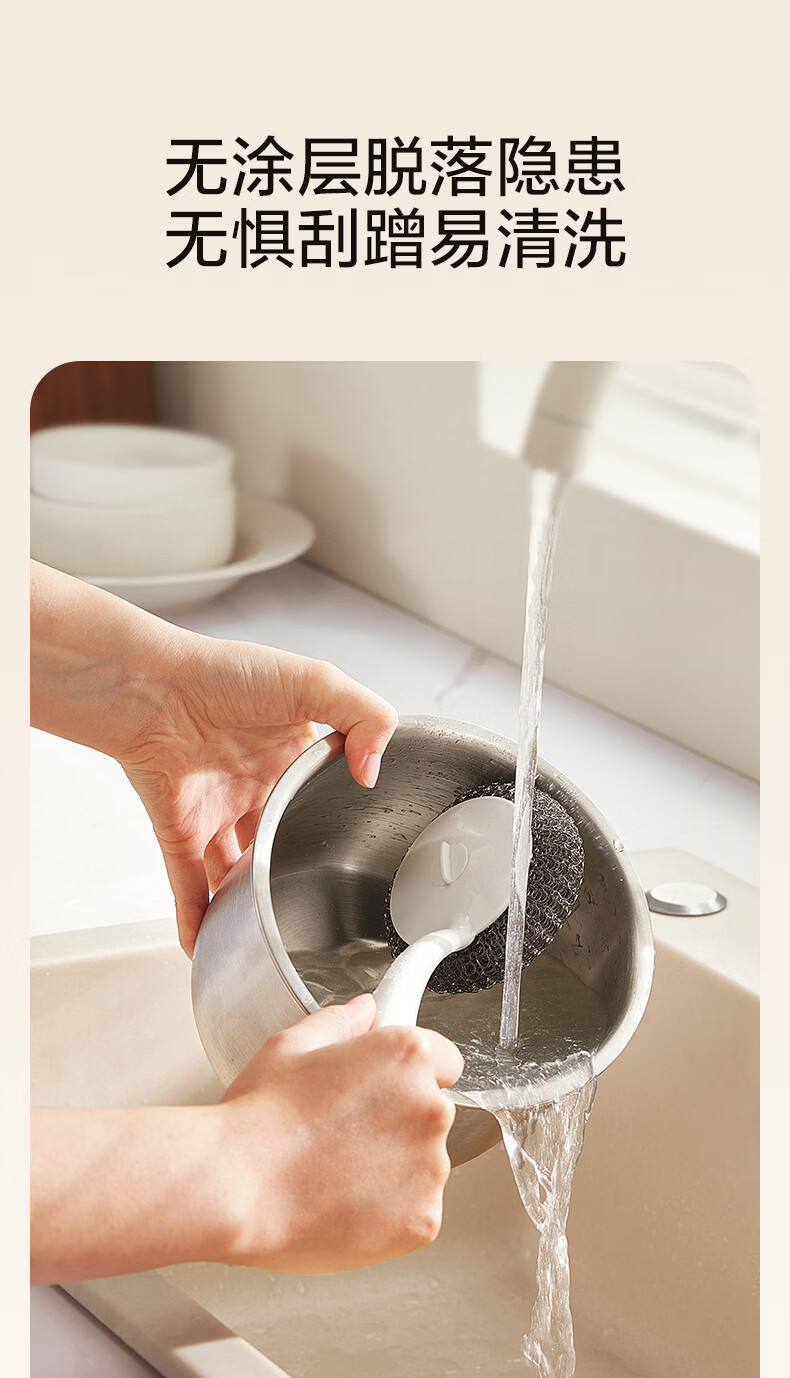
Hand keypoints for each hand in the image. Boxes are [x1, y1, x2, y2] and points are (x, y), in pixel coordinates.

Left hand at [119, 636, 397, 955]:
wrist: (152, 686)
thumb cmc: (223, 674)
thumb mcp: (314, 680)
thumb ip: (366, 715)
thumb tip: (374, 773)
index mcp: (290, 753)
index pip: (324, 794)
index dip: (341, 819)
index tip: (363, 849)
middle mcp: (253, 786)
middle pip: (280, 840)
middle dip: (296, 869)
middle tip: (323, 903)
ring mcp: (215, 813)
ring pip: (236, 871)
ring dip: (248, 902)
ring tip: (271, 935)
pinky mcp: (180, 833)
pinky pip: (189, 887)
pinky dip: (197, 920)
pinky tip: (209, 947)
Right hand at [218, 994, 463, 1272]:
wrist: (234, 1188)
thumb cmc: (257, 1117)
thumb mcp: (291, 1046)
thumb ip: (340, 1022)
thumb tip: (364, 1010)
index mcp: (407, 1057)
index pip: (444, 1060)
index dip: (407, 1075)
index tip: (384, 1091)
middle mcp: (431, 1108)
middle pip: (431, 1113)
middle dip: (397, 1122)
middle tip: (341, 1134)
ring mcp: (431, 1169)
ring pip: (424, 1165)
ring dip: (393, 1169)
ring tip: (334, 1172)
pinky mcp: (422, 1222)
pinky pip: (415, 1212)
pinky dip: (387, 1213)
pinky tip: (342, 1204)